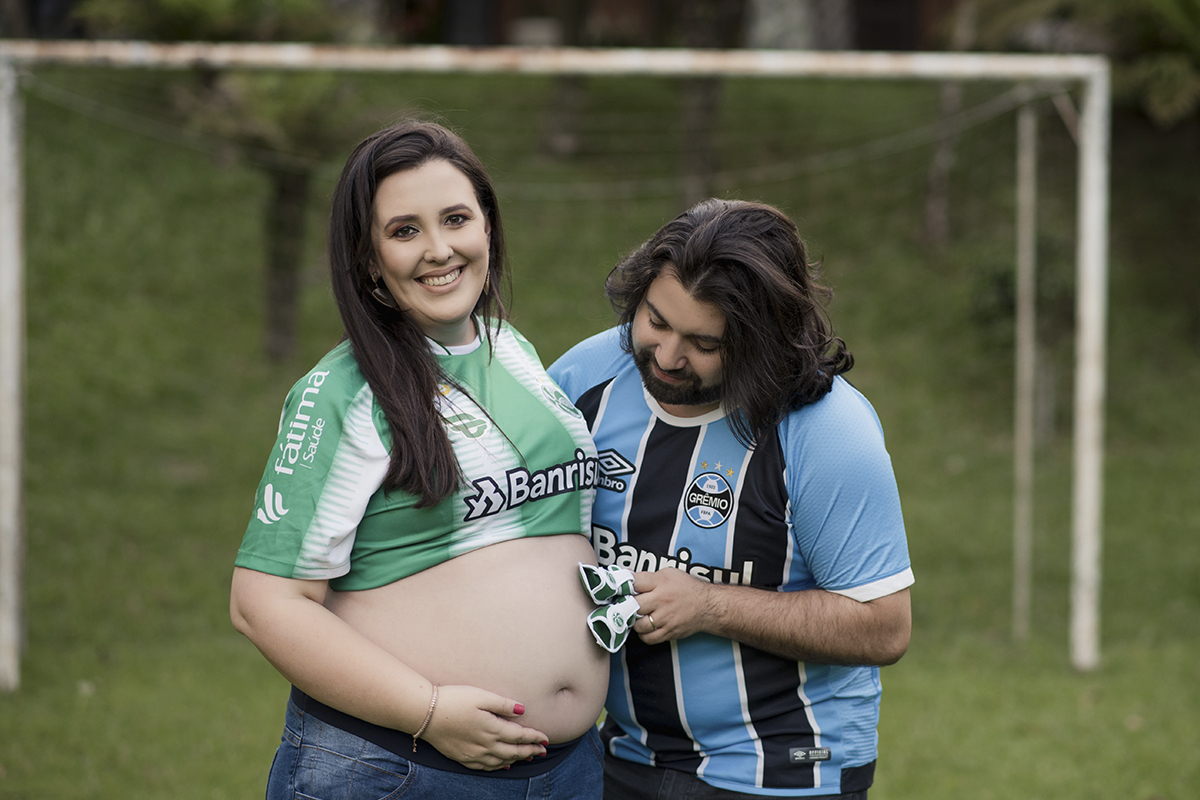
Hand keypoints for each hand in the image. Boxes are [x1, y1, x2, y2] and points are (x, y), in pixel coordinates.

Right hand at [421, 685, 548, 769]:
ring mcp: (473, 754)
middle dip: (530, 751)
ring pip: (501, 761)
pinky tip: (502, 765)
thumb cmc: (454, 699)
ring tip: (528, 757)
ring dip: (517, 760)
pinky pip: (485, 767)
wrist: (425, 714)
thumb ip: (503, 704)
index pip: (520, 736)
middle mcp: (485, 745)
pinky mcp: (462, 757)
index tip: (546, 738)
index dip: (535, 737)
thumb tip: (522, 710)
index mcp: (492, 728)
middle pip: (514, 751)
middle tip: (543, 750)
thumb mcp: (480, 695)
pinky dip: (498, 767)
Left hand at [629, 567, 715, 644]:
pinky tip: (646, 627)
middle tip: (627, 606)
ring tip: (638, 617)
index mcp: (660, 582)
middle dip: (628, 606)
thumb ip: (648, 577)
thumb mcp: (668, 574)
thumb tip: (627, 577)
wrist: (707, 606)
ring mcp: (665, 618)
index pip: (634, 582)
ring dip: (635, 622)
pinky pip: (648, 638)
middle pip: (634, 605)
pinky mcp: (669, 632)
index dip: (624, 585)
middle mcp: (662, 600)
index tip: (621, 589)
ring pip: (639, 625)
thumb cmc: (686, 588)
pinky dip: (644, 634)